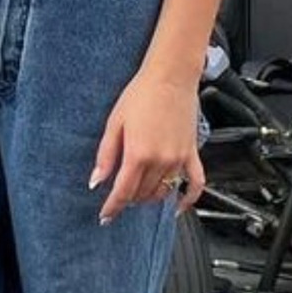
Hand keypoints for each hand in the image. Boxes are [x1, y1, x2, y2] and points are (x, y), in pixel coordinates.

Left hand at [90, 70, 205, 225]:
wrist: (171, 76)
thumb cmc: (141, 94)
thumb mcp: (114, 123)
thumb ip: (106, 155)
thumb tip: (96, 180)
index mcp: (138, 154)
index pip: (123, 192)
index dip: (113, 207)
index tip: (106, 216)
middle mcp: (160, 161)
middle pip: (142, 194)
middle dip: (128, 199)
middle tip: (119, 195)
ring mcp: (179, 159)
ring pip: (163, 192)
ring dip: (149, 197)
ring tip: (139, 193)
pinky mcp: (192, 153)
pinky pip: (195, 183)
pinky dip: (187, 199)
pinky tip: (178, 207)